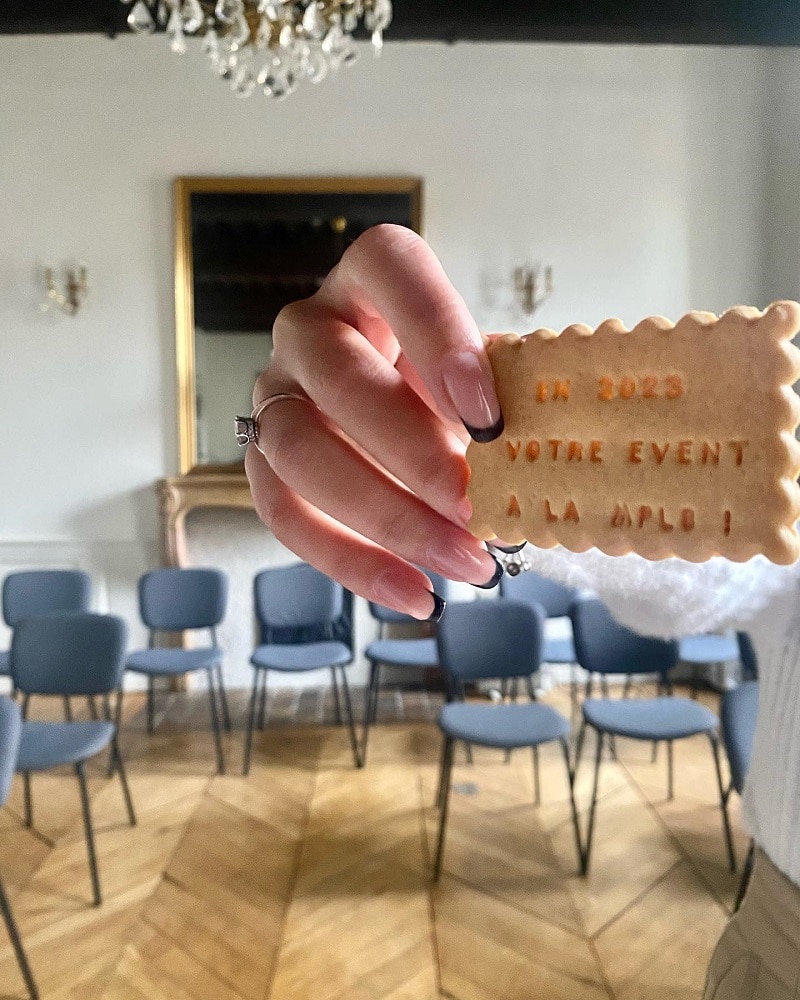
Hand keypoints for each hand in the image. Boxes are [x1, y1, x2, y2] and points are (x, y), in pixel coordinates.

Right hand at [245, 224, 503, 619]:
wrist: (398, 406)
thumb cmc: (453, 381)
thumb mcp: (487, 369)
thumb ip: (512, 390)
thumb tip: (555, 450)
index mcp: (371, 276)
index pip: (389, 269)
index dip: (437, 334)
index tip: (488, 414)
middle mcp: (309, 327)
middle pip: (339, 378)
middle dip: (412, 453)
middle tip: (475, 507)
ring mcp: (275, 392)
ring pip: (299, 450)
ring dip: (386, 516)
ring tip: (465, 562)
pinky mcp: (263, 459)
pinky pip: (282, 511)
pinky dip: (349, 561)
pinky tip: (417, 592)